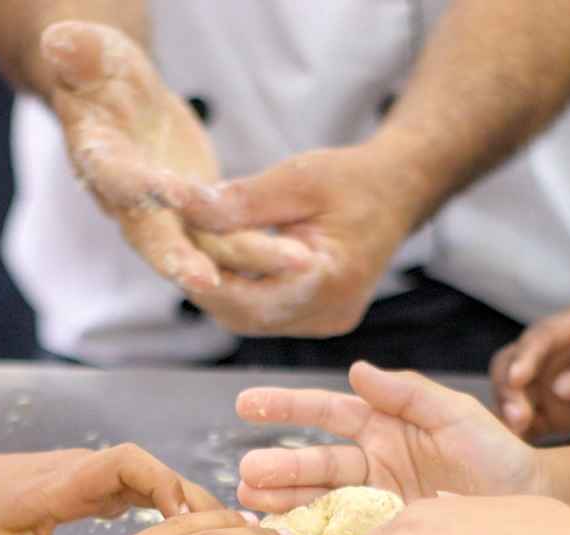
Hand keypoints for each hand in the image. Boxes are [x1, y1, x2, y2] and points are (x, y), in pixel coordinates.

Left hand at [0, 443, 222, 534]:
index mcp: (67, 483)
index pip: (128, 464)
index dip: (162, 486)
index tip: (184, 520)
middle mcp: (88, 471)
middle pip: (156, 471)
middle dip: (195, 500)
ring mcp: (94, 476)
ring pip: (156, 481)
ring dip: (189, 507)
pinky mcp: (95, 487)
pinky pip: (143, 491)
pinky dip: (170, 512)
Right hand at [38, 22, 308, 294]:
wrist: (112, 102)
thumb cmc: (100, 73)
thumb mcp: (91, 55)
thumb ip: (79, 54)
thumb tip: (59, 42)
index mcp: (99, 160)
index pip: (116, 178)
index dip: (142, 187)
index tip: (172, 194)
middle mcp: (126, 201)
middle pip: (152, 237)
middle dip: (178, 260)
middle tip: (207, 282)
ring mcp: (159, 217)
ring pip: (199, 249)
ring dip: (242, 262)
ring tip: (290, 266)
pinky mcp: (190, 220)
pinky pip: (223, 244)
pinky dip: (256, 254)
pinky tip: (298, 261)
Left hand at [176, 142, 421, 336]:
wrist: (398, 192)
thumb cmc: (353, 179)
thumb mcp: (297, 178)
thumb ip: (241, 200)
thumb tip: (180, 205)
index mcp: (333, 281)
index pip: (252, 299)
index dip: (206, 279)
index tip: (172, 249)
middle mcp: (331, 313)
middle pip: (247, 317)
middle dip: (205, 286)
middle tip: (171, 251)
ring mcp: (327, 322)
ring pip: (252, 320)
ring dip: (218, 289)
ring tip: (190, 253)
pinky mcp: (320, 318)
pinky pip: (267, 314)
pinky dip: (239, 290)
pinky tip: (219, 262)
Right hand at [236, 360, 548, 511]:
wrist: (529, 505)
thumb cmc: (497, 453)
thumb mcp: (455, 414)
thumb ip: (407, 393)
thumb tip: (355, 369)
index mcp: (384, 426)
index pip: (327, 413)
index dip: (287, 408)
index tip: (247, 405)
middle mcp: (372, 463)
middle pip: (315, 463)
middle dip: (279, 467)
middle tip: (246, 475)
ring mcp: (375, 502)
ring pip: (319, 499)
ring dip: (284, 501)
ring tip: (253, 503)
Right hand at [489, 304, 569, 438]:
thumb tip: (562, 388)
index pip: (540, 338)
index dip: (525, 357)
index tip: (518, 379)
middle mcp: (550, 355)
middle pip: (511, 367)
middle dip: (507, 390)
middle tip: (517, 418)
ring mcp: (548, 385)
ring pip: (512, 398)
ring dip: (509, 416)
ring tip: (518, 436)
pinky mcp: (554, 415)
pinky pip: (528, 426)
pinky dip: (518, 437)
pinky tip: (518, 454)